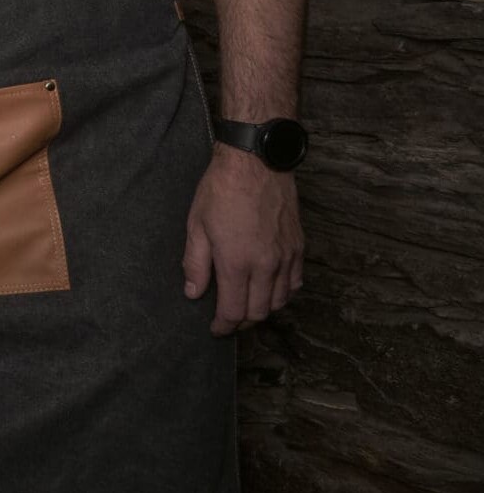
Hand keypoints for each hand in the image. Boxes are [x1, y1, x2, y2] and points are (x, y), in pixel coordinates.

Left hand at [181, 145, 304, 334]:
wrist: (256, 162)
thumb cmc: (221, 190)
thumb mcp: (196, 226)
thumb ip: (195, 264)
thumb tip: (193, 293)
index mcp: (237, 262)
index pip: (234, 311)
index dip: (224, 326)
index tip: (216, 330)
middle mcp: (266, 265)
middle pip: (259, 311)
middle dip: (243, 321)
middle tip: (229, 319)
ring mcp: (286, 257)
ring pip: (281, 300)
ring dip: (263, 309)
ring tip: (247, 305)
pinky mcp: (299, 246)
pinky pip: (296, 282)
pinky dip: (284, 292)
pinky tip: (270, 288)